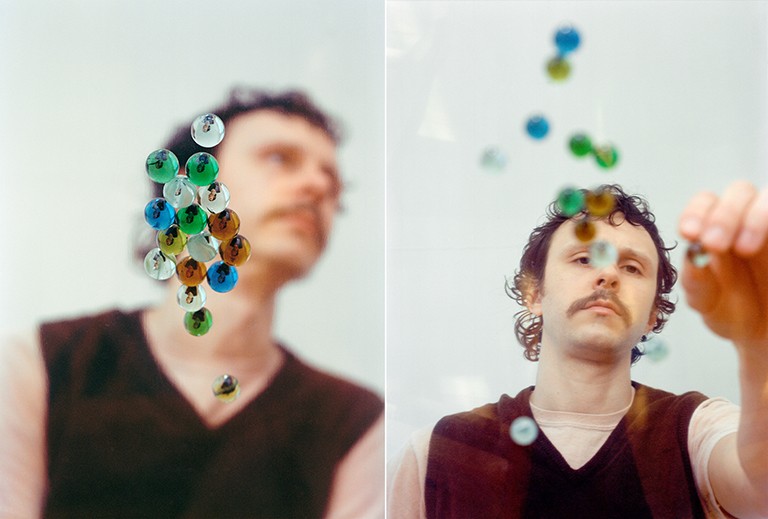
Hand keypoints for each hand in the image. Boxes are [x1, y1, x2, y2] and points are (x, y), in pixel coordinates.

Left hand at [678, 180, 767, 346]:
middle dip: (724, 215)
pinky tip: (765, 248)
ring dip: (755, 217)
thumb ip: (697, 281)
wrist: (767, 335)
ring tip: (744, 249)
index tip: (690, 234)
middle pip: (740, 191)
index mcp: (716, 227)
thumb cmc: (733, 311)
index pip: (706, 202)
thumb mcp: (709, 301)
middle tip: (714, 244)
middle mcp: (748, 218)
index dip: (696, 212)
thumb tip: (691, 254)